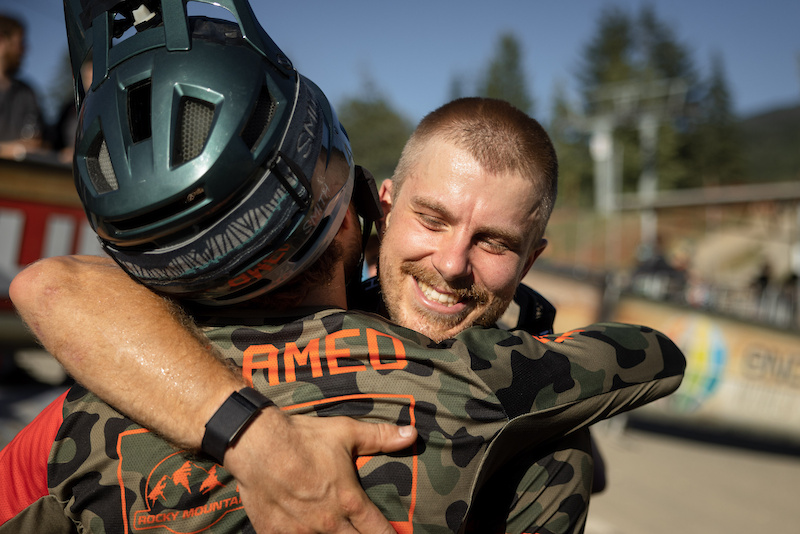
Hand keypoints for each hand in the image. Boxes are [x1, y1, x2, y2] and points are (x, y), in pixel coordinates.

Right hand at [225, 408, 416, 532]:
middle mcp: (328, 523)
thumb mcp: (346, 432)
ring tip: (337, 532)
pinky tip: (304, 532)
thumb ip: (380, 437)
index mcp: (349, 501)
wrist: (257, 445)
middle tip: (364, 533)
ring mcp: (301, 532)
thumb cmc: (303, 438)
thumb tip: (411, 434)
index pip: (378, 530)